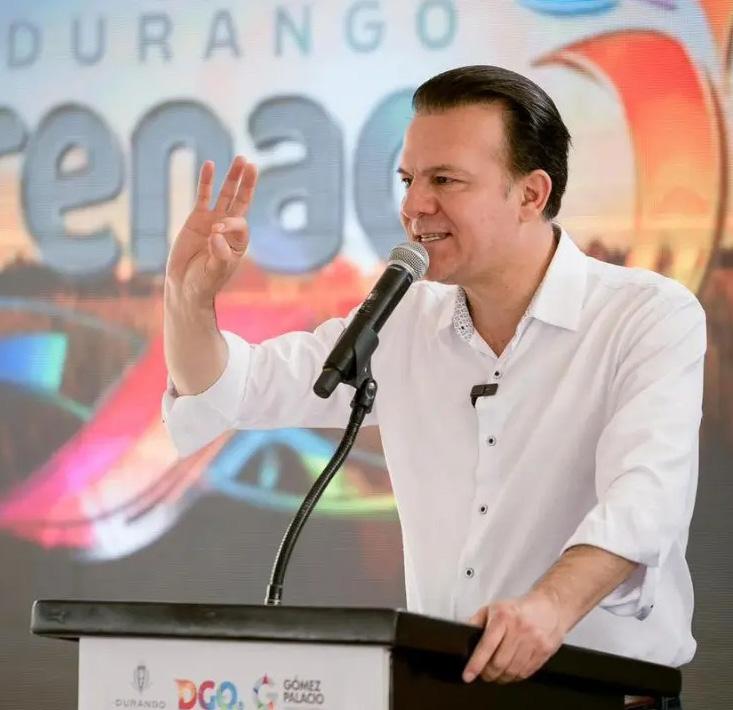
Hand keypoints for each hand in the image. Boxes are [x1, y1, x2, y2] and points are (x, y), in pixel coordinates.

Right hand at [165, 155, 257, 304]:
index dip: (230, 223)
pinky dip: (206, 181)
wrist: (185, 286)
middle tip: (253, 165)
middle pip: (241, 201)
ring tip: (241, 159)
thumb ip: (219, 254)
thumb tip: (216, 232)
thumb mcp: (215, 272)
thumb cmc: (204, 282)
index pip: (240, 223)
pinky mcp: (197, 218)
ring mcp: (213, 220)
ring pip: (225, 195)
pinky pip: (203, 196)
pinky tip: (209, 164)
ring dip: (232, 177)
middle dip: (247, 184)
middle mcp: (229, 228)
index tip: (215, 231)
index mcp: (239, 242)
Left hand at [462, 588, 565, 683]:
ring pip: (512, 671)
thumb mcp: (494, 607)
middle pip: (499, 663)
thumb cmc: (518, 608)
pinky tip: (511, 671)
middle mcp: (519, 629)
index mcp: (503, 617)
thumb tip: (465, 635)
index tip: (468, 675)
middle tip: (483, 674)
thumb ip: (477, 621)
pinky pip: (526, 672)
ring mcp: (533, 641)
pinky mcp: (544, 651)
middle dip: (488, 673)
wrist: (550, 606)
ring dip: (501, 677)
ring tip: (496, 674)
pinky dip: (515, 676)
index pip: (486, 645)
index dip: (475, 664)